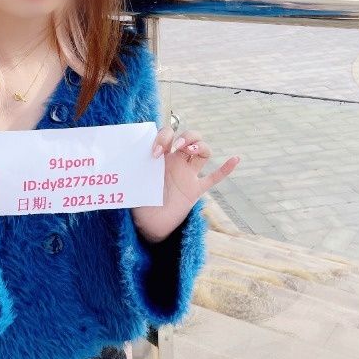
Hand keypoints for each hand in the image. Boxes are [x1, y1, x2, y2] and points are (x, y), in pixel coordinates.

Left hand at [132, 128, 239, 242]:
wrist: (147, 224)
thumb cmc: (138, 200)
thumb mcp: (133, 180)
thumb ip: (133, 167)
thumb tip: (122, 157)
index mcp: (161, 156)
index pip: (168, 134)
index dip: (164, 137)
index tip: (155, 153)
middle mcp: (176, 162)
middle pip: (191, 137)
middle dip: (186, 136)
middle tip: (176, 147)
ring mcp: (187, 175)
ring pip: (204, 152)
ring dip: (200, 146)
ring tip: (190, 150)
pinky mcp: (195, 190)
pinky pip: (214, 178)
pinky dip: (226, 169)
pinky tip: (235, 159)